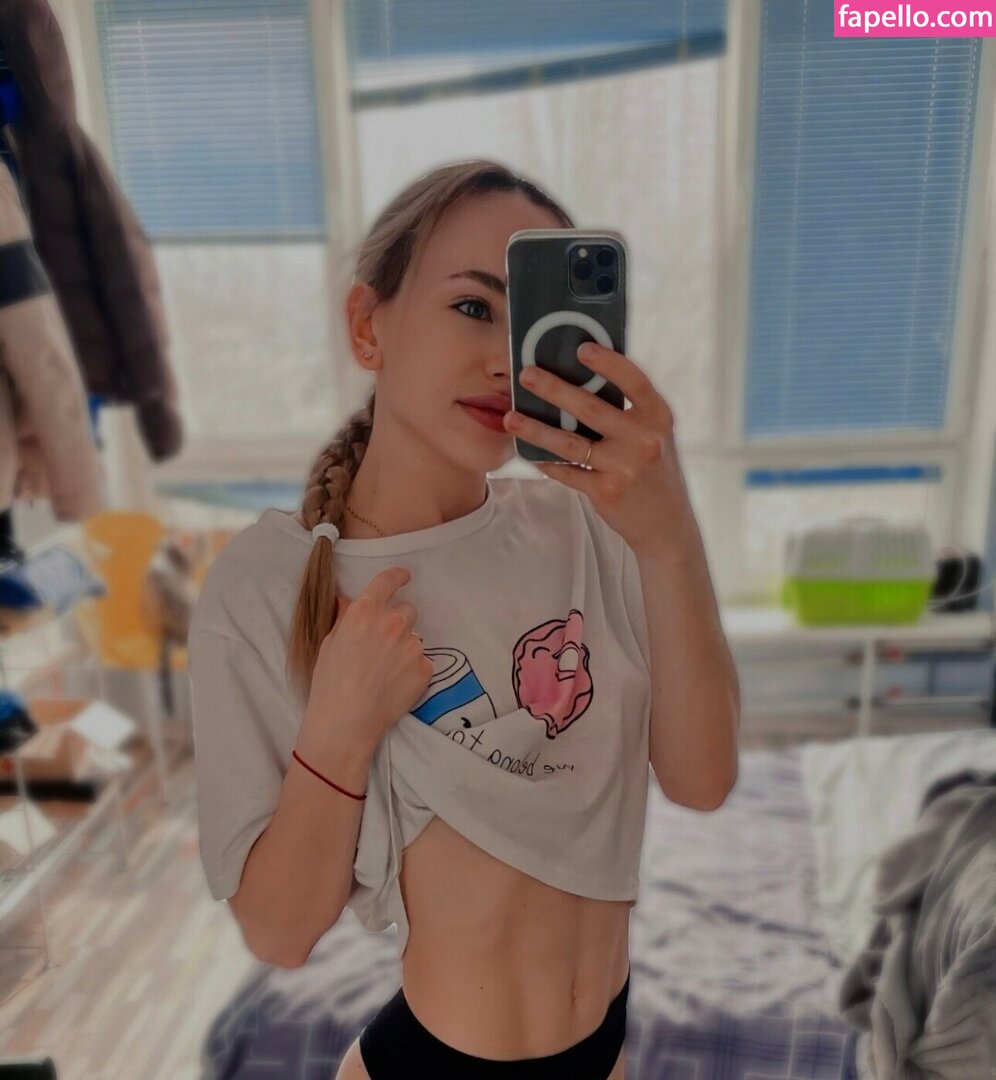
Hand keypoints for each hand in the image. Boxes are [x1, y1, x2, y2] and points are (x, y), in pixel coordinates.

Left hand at [503, 342, 694, 557]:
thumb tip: (584, 376)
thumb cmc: (653, 469)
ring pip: (570, 443)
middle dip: (554, 389)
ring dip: (536, 429)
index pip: (634, 381)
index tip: (581, 348)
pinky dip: (546, 462)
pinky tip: (529, 452)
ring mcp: (624, 467)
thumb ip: (629, 410)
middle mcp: (644, 439)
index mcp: (657, 416)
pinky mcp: (607, 491)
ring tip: (510, 417)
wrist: (666, 523)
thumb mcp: (653, 434)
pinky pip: (568, 472)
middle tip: (525, 374)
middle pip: (591, 408)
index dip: (608, 363)